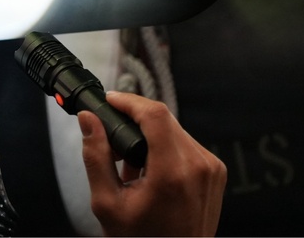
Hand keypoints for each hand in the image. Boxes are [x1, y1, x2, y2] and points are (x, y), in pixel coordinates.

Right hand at [78, 91, 225, 236]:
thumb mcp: (106, 202)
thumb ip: (96, 156)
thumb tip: (88, 119)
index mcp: (172, 173)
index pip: (154, 114)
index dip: (129, 100)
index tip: (110, 100)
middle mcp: (198, 167)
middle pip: (163, 117)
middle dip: (134, 118)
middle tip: (112, 136)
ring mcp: (211, 169)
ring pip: (174, 127)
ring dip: (149, 133)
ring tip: (130, 160)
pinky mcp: (215, 172)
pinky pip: (185, 142)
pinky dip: (164, 145)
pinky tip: (149, 167)